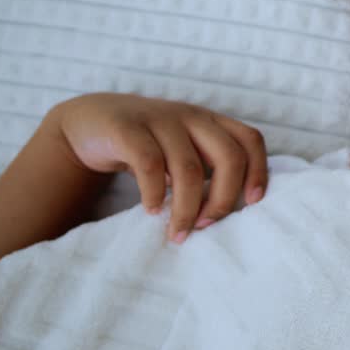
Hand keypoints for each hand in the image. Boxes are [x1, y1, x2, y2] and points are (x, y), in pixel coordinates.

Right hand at [48, 92, 268, 243]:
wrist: (91, 122)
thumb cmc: (148, 146)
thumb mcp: (182, 153)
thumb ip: (206, 171)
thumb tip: (226, 215)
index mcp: (210, 122)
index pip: (250, 140)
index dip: (258, 171)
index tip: (252, 204)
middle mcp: (191, 116)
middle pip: (228, 156)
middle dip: (224, 199)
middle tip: (206, 226)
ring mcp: (160, 119)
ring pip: (189, 167)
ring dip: (187, 208)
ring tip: (178, 233)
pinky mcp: (127, 129)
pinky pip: (149, 163)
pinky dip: (155, 192)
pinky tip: (152, 210)